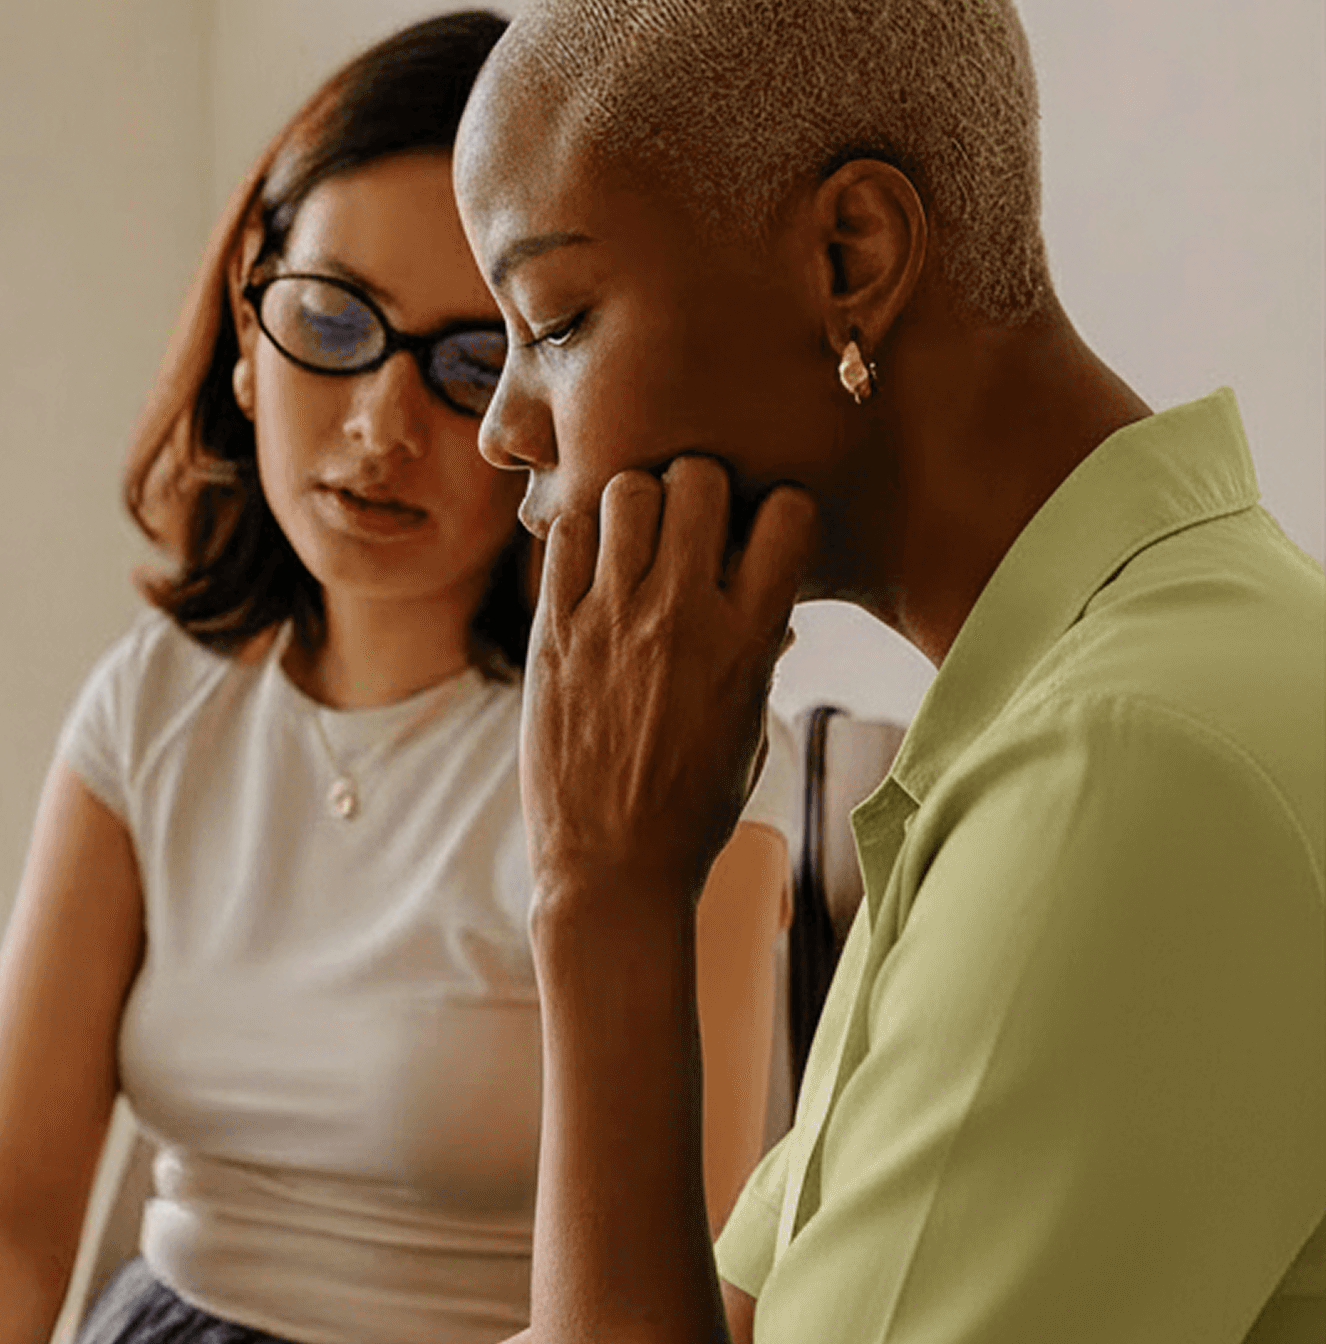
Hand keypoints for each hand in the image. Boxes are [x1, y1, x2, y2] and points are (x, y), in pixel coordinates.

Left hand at [523, 457, 815, 926]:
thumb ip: (758, 652)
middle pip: (700, 477)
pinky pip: (565, 535)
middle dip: (701, 487)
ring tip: (635, 541)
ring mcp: (613, 619)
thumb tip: (770, 603)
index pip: (788, 513)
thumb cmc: (694, 804)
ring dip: (637, 502)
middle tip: (690, 525)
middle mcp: (683, 615)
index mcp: (749, 639)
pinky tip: (589, 569)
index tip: (760, 538)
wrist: (612, 865)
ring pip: (629, 490)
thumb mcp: (750, 726)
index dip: (778, 512)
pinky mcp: (554, 631)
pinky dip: (581, 537)